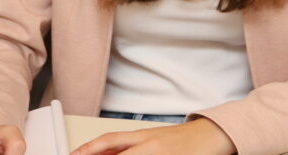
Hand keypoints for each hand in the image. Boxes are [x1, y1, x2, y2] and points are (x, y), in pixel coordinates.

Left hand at [71, 118, 234, 154]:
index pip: (110, 140)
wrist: (212, 135)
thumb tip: (103, 152)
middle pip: (119, 153)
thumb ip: (129, 147)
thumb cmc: (183, 139)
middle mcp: (151, 145)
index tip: (74, 154)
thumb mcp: (154, 139)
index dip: (89, 148)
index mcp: (145, 136)